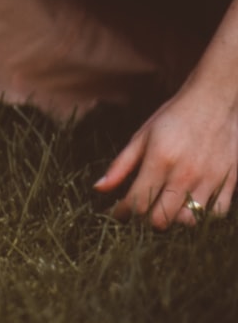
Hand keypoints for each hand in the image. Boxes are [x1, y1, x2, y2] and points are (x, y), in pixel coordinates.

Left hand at [93, 77, 237, 228]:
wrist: (215, 100)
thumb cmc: (174, 117)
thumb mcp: (142, 136)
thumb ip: (121, 165)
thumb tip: (99, 188)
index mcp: (159, 161)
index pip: (136, 202)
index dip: (122, 213)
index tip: (117, 213)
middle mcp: (185, 174)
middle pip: (161, 219)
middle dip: (145, 222)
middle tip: (141, 212)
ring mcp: (209, 179)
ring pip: (189, 221)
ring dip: (174, 219)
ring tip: (165, 208)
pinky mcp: (229, 181)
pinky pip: (216, 214)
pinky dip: (202, 216)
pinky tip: (191, 205)